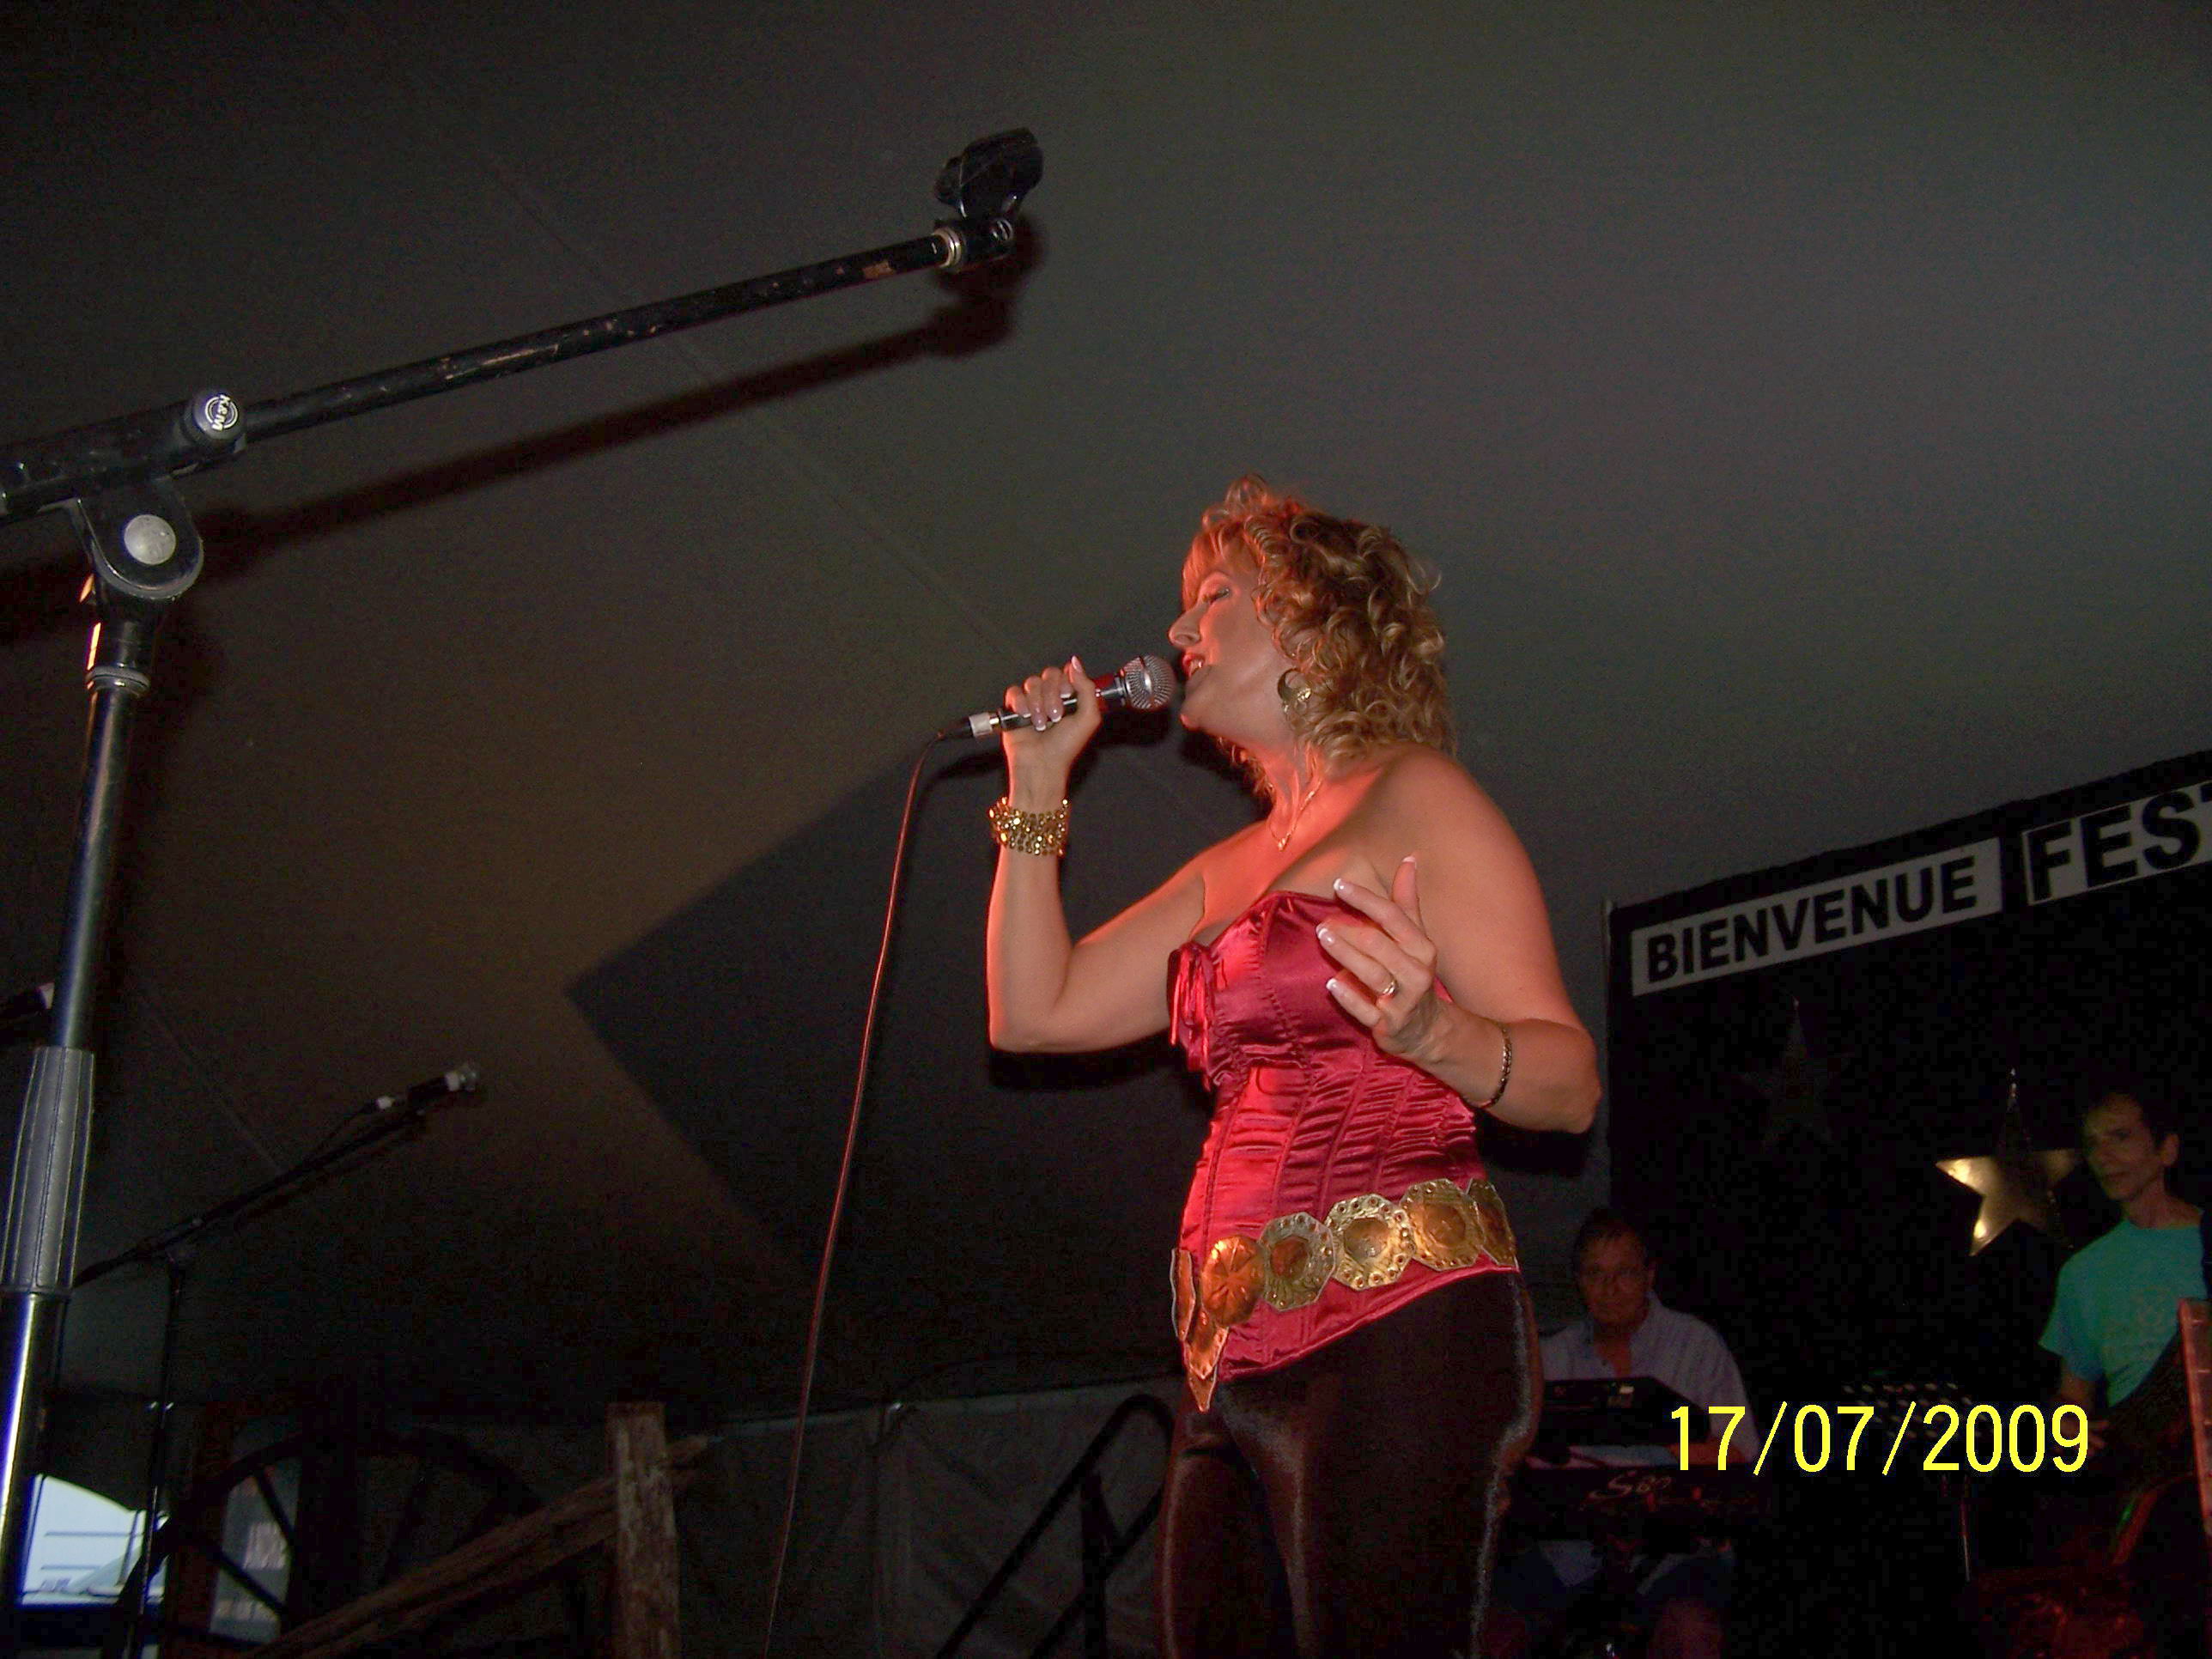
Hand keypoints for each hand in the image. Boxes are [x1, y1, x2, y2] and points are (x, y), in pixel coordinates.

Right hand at [999, 655, 1102, 786]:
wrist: (1042, 764)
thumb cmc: (1066, 747)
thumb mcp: (1089, 718)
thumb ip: (1087, 687)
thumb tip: (1075, 663)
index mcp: (1071, 697)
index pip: (1067, 672)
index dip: (1066, 681)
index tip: (1068, 696)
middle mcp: (1052, 696)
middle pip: (1049, 674)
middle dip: (1052, 695)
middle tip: (1056, 716)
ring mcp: (1033, 701)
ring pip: (1032, 682)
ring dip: (1038, 704)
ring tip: (1041, 724)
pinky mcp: (1015, 708)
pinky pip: (1014, 691)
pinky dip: (1020, 704)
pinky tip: (1025, 718)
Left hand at [1318, 856, 1450, 1065]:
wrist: (1426, 1030)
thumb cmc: (1414, 973)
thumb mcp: (1416, 938)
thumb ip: (1407, 901)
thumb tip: (1410, 858)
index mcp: (1423, 947)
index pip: (1393, 916)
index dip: (1365, 898)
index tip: (1339, 885)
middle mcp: (1416, 972)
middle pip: (1378, 943)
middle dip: (1349, 930)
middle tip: (1323, 922)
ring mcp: (1402, 1001)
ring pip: (1371, 974)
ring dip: (1344, 954)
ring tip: (1323, 937)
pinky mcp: (1388, 1025)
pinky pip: (1365, 1010)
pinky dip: (1348, 996)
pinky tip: (1330, 982)